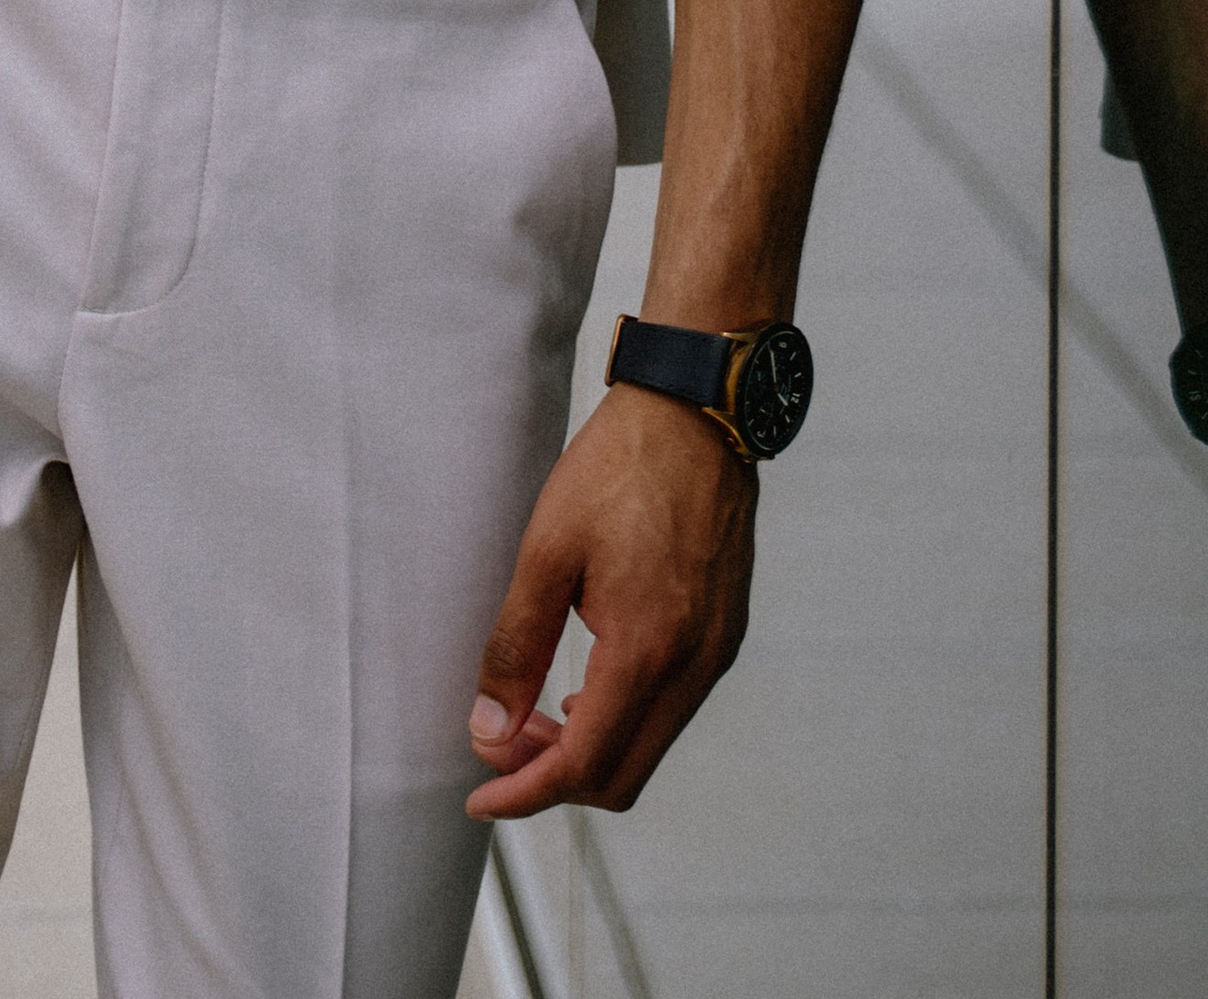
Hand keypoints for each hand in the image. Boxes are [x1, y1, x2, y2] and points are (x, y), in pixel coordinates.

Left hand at [464, 385, 759, 818]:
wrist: (696, 410)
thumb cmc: (623, 465)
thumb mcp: (547, 549)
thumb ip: (516, 646)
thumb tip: (488, 728)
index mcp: (648, 648)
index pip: (584, 765)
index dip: (525, 794)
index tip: (482, 797)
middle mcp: (694, 665)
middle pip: (622, 776)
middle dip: (554, 778)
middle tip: (502, 746)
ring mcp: (717, 652)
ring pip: (650, 747)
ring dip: (590, 749)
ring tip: (536, 712)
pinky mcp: (725, 634)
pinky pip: (673, 710)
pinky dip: (625, 718)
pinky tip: (588, 683)